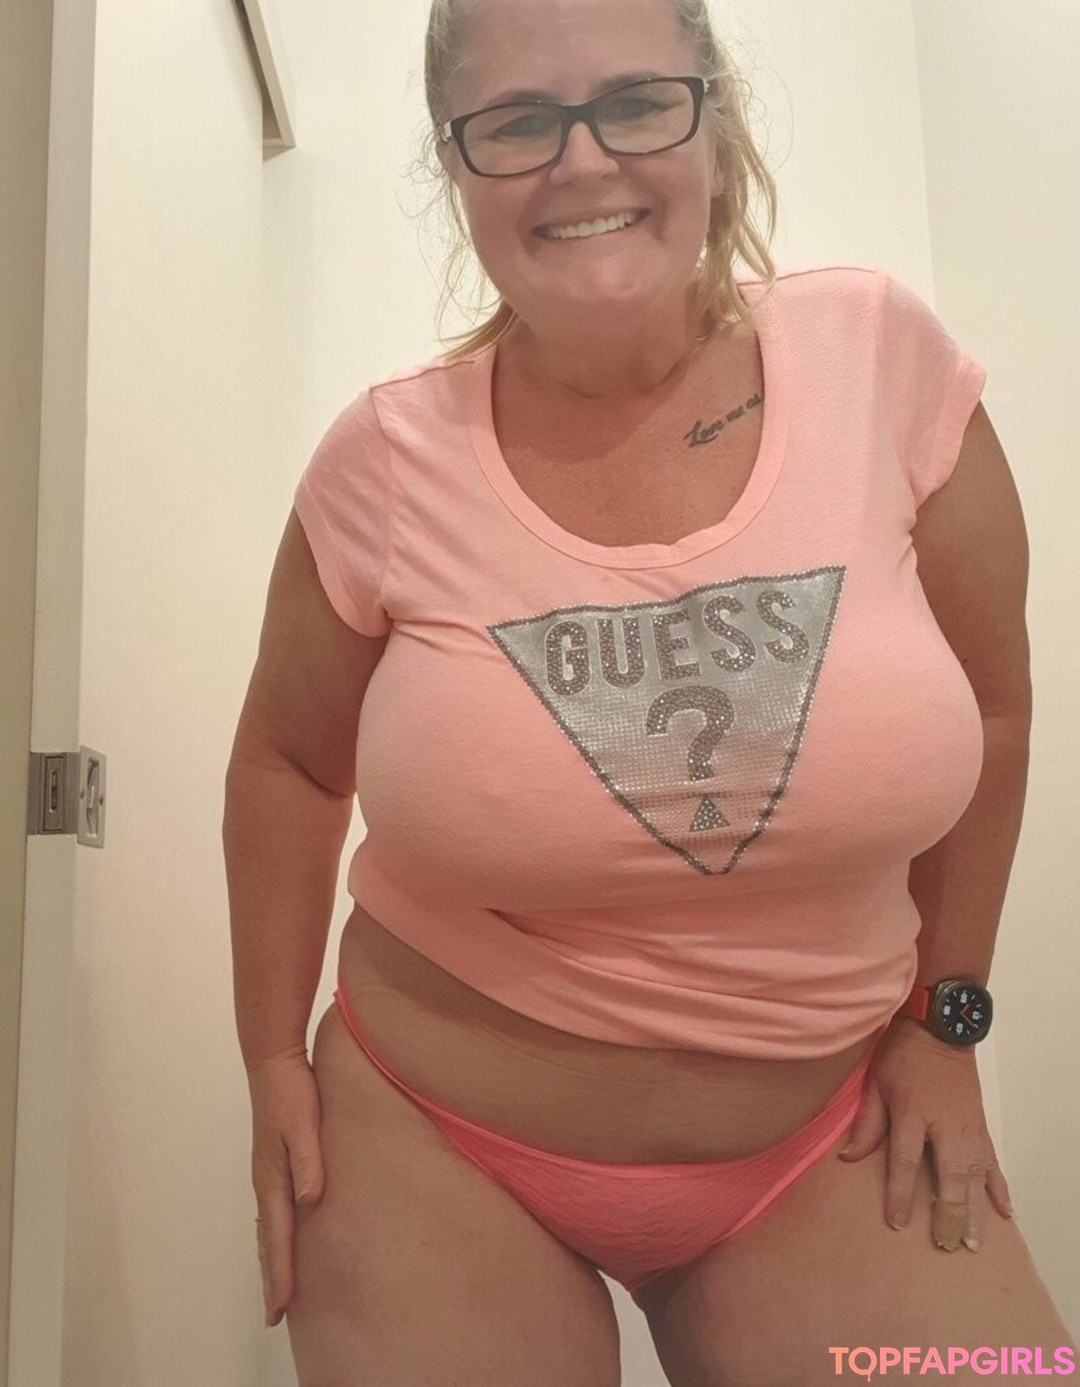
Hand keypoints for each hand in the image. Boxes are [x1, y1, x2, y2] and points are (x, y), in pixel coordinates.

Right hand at [247, 1048, 324, 1324]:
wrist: (273, 1061)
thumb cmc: (293, 1092)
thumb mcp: (304, 1124)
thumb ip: (309, 1160)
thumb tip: (310, 1201)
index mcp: (272, 1177)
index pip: (277, 1236)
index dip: (280, 1274)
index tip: (280, 1309)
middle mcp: (266, 1181)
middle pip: (267, 1240)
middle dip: (272, 1277)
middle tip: (275, 1316)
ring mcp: (267, 1172)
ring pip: (268, 1227)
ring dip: (272, 1259)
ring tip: (278, 1287)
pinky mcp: (273, 1162)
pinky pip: (273, 1211)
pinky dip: (275, 1234)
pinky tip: (284, 1238)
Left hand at [839, 1017, 1012, 1250]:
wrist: (940, 1030)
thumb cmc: (902, 1056)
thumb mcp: (875, 1082)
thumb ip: (866, 1123)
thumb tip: (848, 1158)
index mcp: (913, 1113)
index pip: (905, 1161)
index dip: (900, 1193)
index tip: (897, 1223)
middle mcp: (945, 1125)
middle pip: (949, 1177)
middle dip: (948, 1215)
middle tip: (945, 1246)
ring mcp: (969, 1129)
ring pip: (976, 1178)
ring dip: (976, 1212)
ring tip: (973, 1244)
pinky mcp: (982, 1128)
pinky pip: (994, 1164)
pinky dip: (999, 1189)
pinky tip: (1004, 1213)